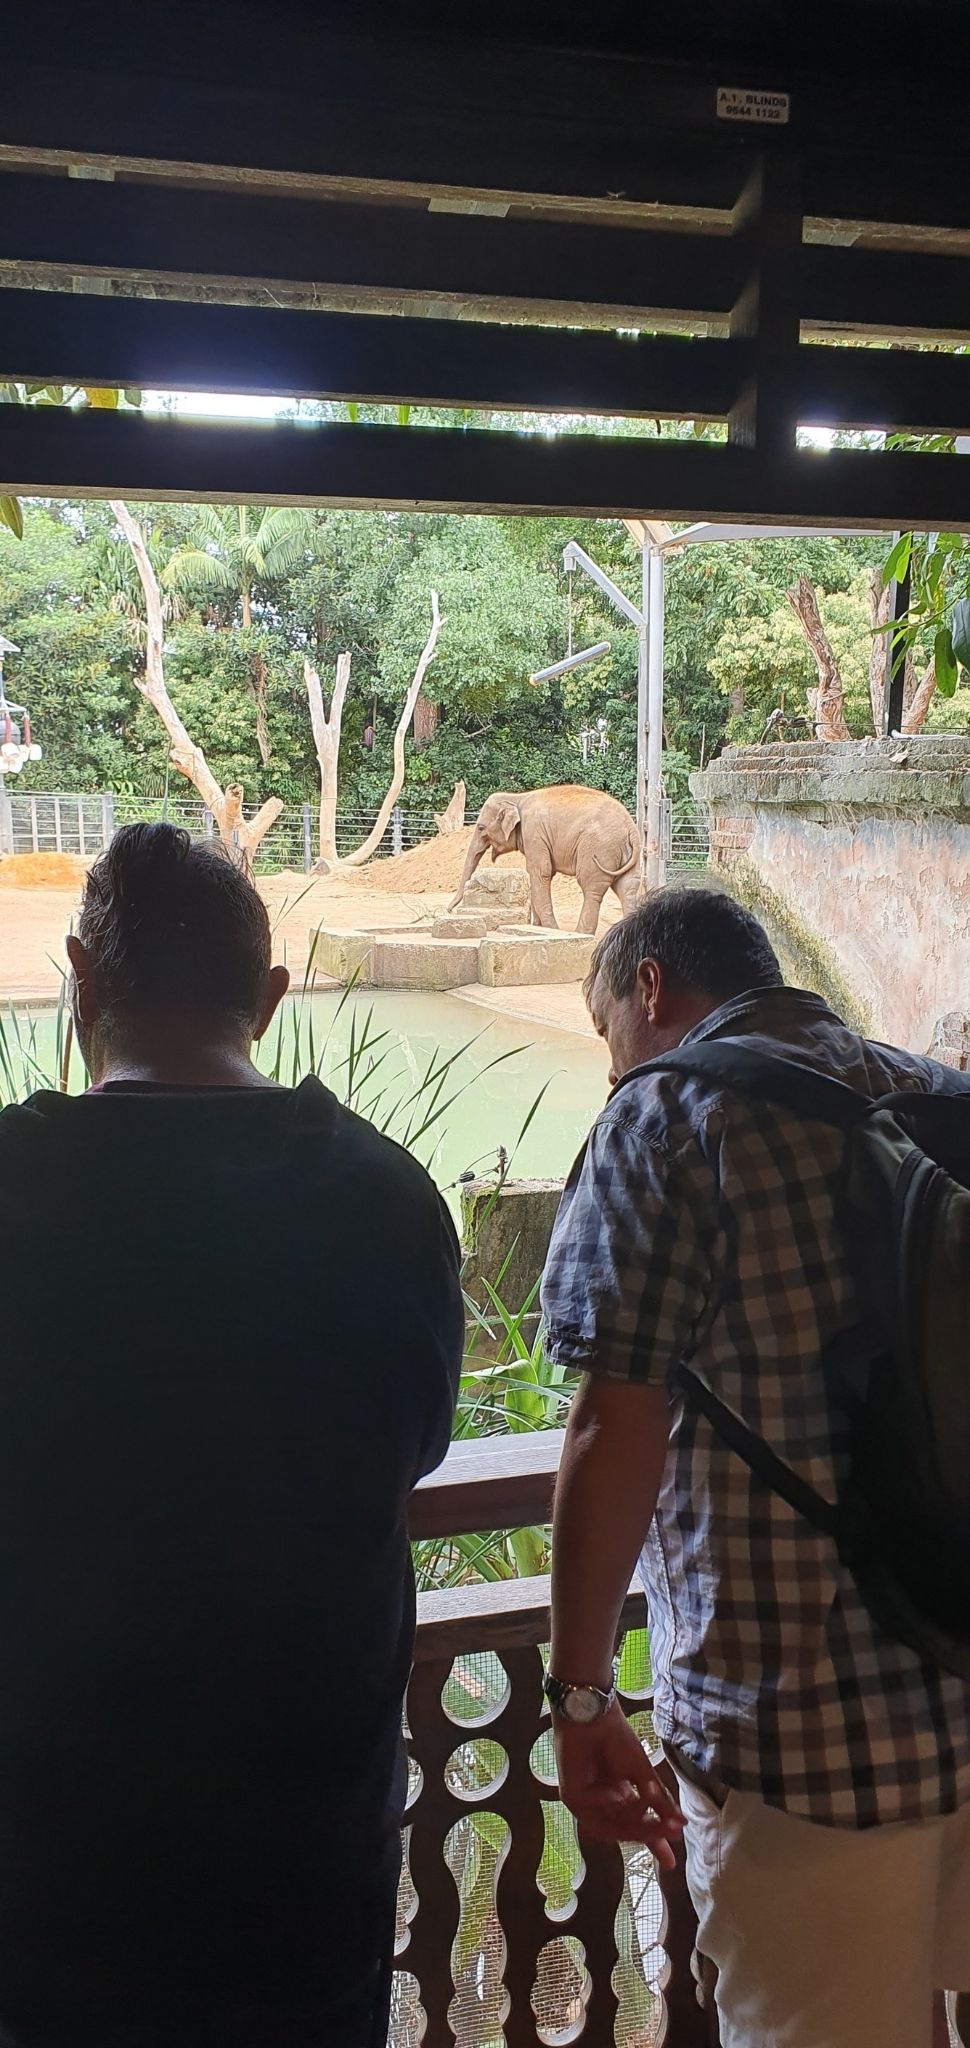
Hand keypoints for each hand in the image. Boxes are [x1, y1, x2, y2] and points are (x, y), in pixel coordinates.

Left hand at [554, 1701, 682, 1866]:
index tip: (671, 1863)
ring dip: (635, 1821)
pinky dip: (612, 1804)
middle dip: (650, 1832)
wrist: (593, 1715)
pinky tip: (618, 1790)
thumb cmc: (616, 1738)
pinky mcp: (572, 1798)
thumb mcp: (644, 1773)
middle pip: (626, 1830)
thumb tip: (681, 1823)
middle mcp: (602, 1804)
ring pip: (613, 1828)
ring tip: (653, 1809)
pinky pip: (596, 1813)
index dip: (654, 1843)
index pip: (637, 1826)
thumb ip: (659, 1801)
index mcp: (619, 1797)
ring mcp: (586, 1803)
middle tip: (672, 1831)